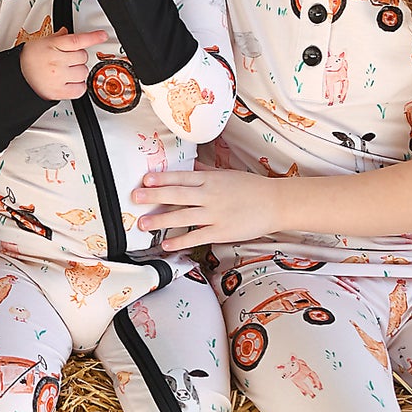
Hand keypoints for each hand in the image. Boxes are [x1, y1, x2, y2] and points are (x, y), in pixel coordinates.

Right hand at [19, 29, 106, 100]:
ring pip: (83, 72)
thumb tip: (66, 32)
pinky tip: (70, 82)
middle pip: (83, 56)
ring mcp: (59, 76)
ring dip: (79, 72)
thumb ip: (57, 38)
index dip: (93, 37)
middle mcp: (56, 61)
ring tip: (67, 72)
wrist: (17, 78)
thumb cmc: (28, 60)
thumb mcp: (41, 42)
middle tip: (68, 60)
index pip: (77, 40)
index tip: (102, 35)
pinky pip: (80, 88)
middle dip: (78, 58)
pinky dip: (78, 86)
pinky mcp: (59, 91)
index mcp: (52, 46)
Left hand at [132, 170, 280, 250]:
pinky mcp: (221, 231)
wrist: (276, 203)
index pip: (181, 178)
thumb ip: (205, 172)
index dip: (162, 179)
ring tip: (142, 224)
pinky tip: (166, 245)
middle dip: (154, 196)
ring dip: (161, 221)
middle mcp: (209, 196)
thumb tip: (190, 166)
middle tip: (135, 197)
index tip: (145, 179)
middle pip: (177, 195)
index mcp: (210, 180)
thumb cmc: (251, 188)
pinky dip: (181, 241)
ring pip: (183, 217)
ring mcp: (215, 214)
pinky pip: (197, 236)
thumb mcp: (226, 175)